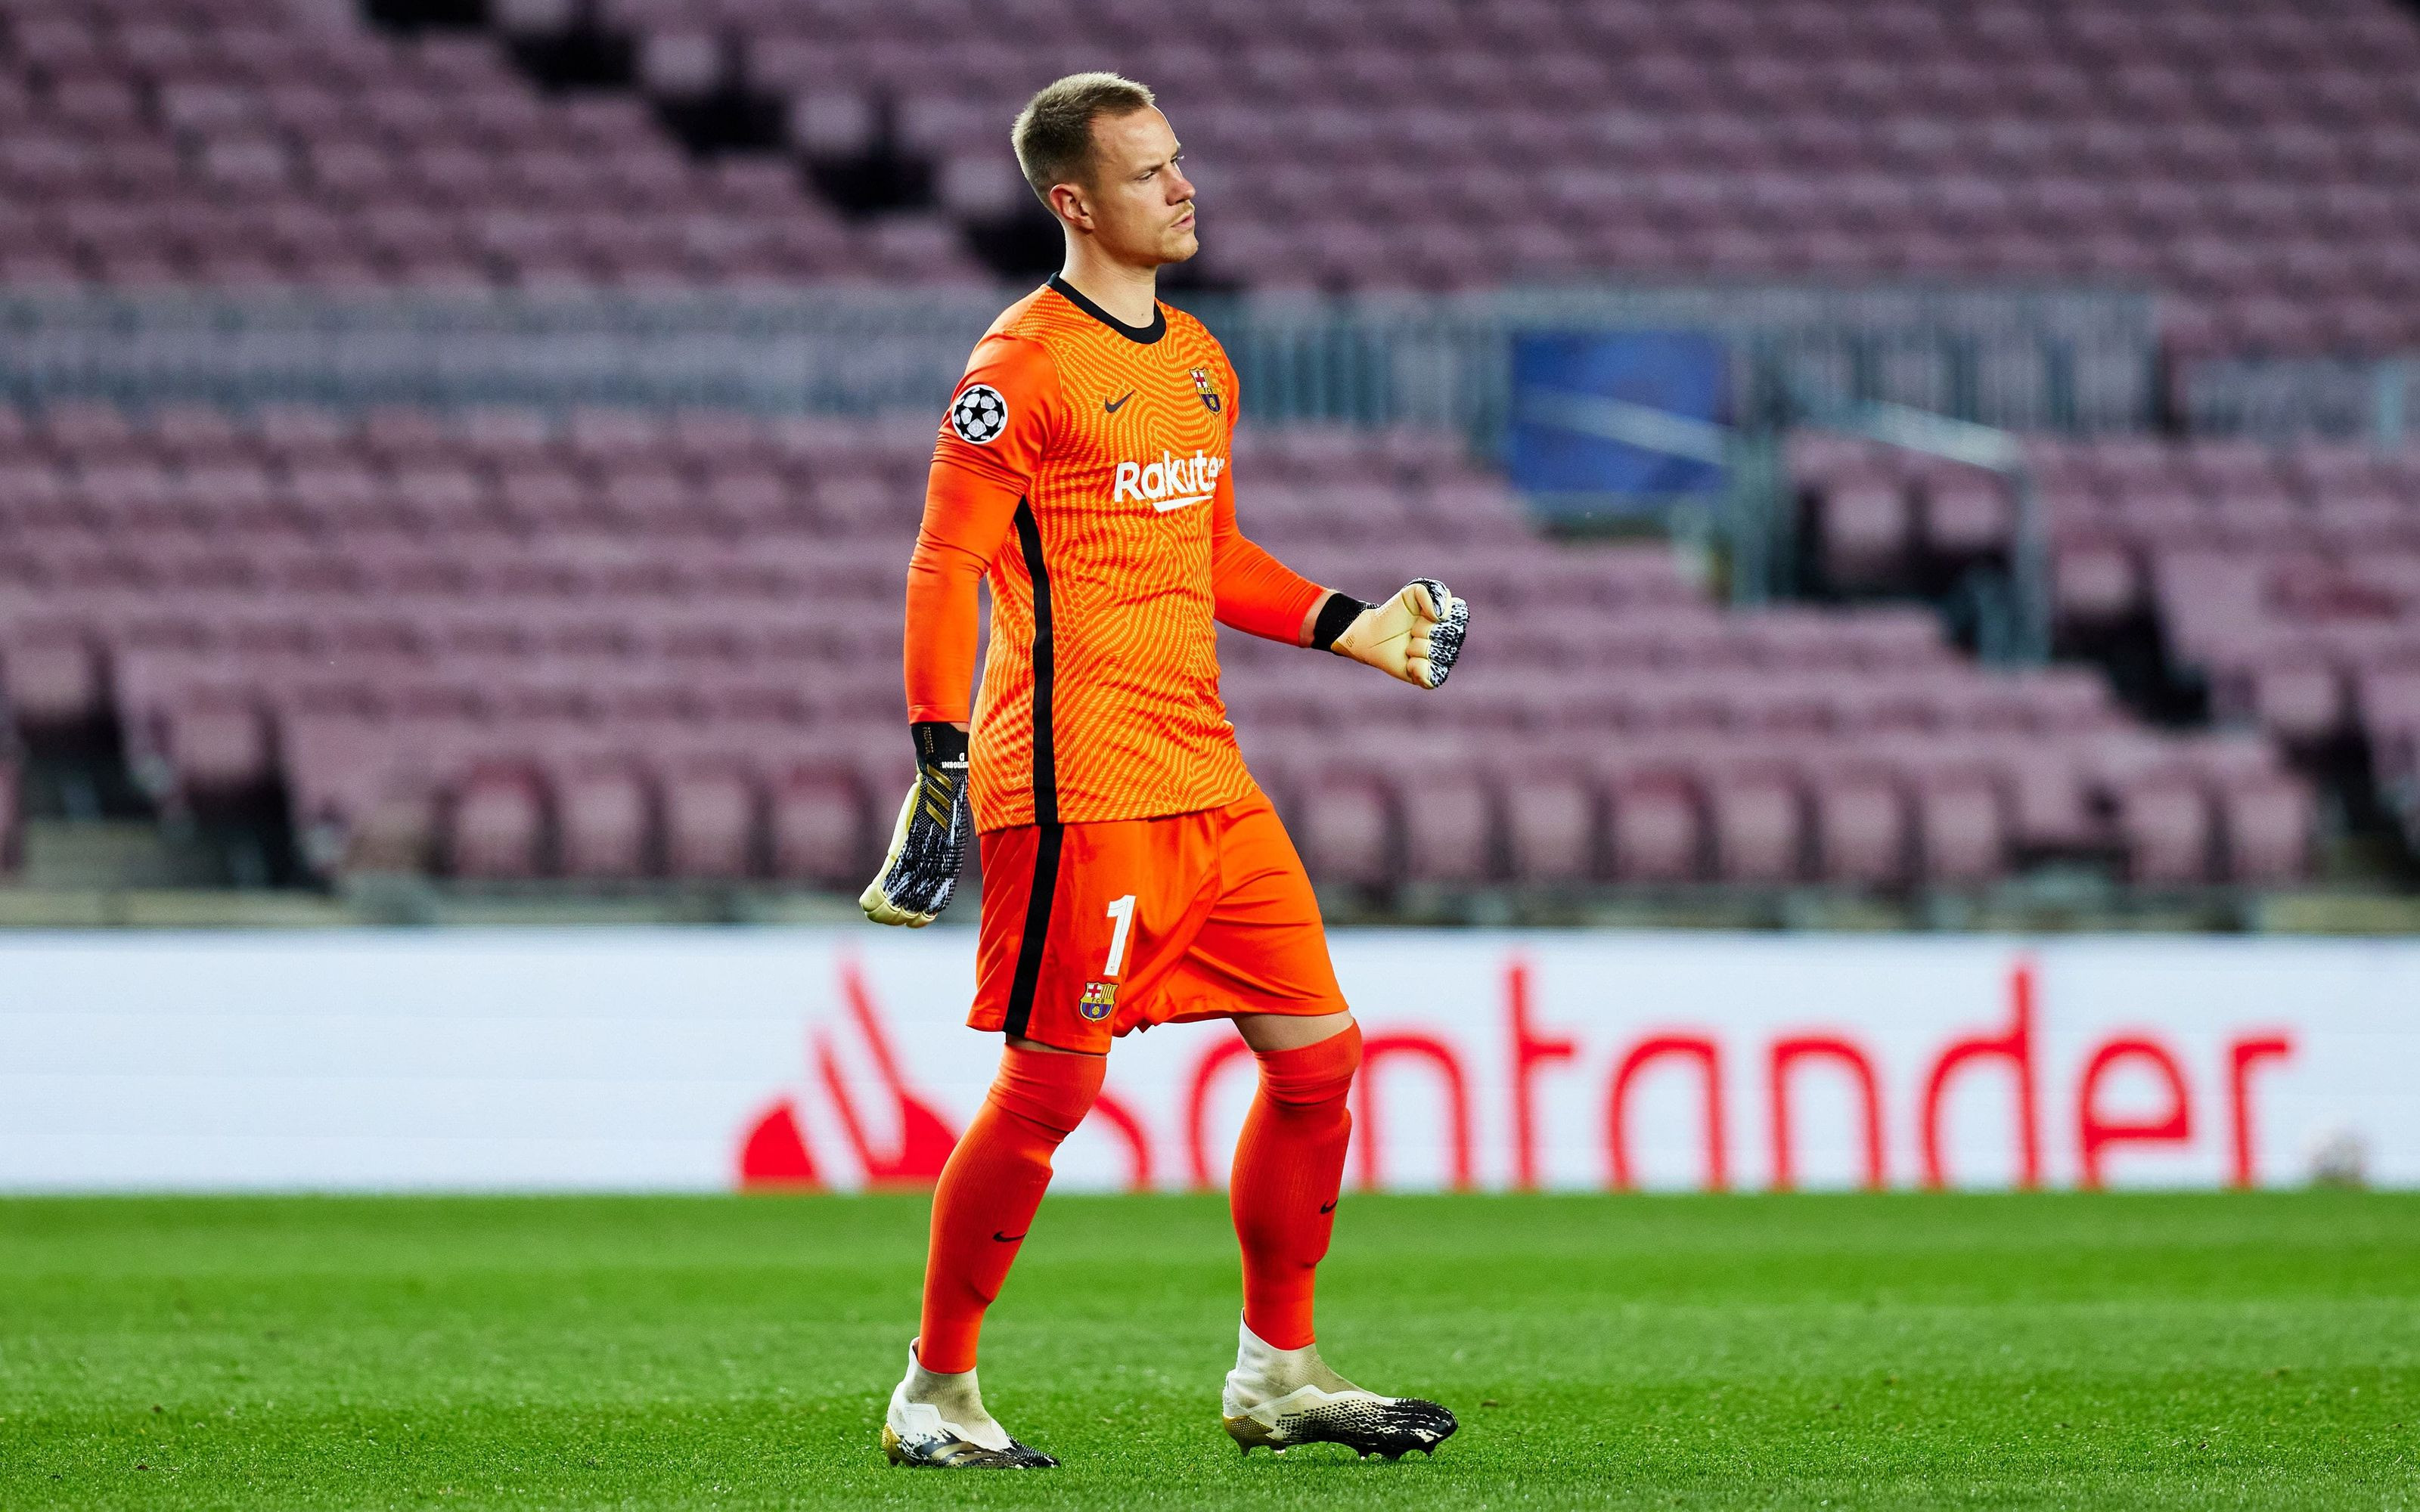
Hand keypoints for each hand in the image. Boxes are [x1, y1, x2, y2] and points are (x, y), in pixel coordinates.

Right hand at [859, 723, 971, 926]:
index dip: (920, 918)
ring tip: (869, 910)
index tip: (908, 921)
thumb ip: (938, 856)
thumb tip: (933, 870)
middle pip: (912, 908)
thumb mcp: (945, 837)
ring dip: (879, 909)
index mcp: (947, 868)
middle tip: (879, 916)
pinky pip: (885, 881)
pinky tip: (865, 902)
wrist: (941, 783)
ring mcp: (916, 860)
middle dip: (893, 917)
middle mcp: (933, 869)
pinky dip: (873, 894)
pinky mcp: (901, 848)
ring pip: (895, 899)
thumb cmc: (942, 807)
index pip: (934, 905)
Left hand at [1329, 579, 1467, 689]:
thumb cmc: (1395, 613)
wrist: (1374, 633)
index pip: (1457, 617)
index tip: (1421, 614)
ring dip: (1415, 647)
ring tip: (1408, 645)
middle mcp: (1453, 641)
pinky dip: (1416, 667)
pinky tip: (1409, 662)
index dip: (1434, 613)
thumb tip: (1440, 615)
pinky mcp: (1431, 677)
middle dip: (1421, 630)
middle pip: (1445, 635)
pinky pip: (1431, 675)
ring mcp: (1443, 660)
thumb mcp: (1413, 592)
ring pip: (1435, 653)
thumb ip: (1433, 591)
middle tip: (1411, 631)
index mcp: (1454, 619)